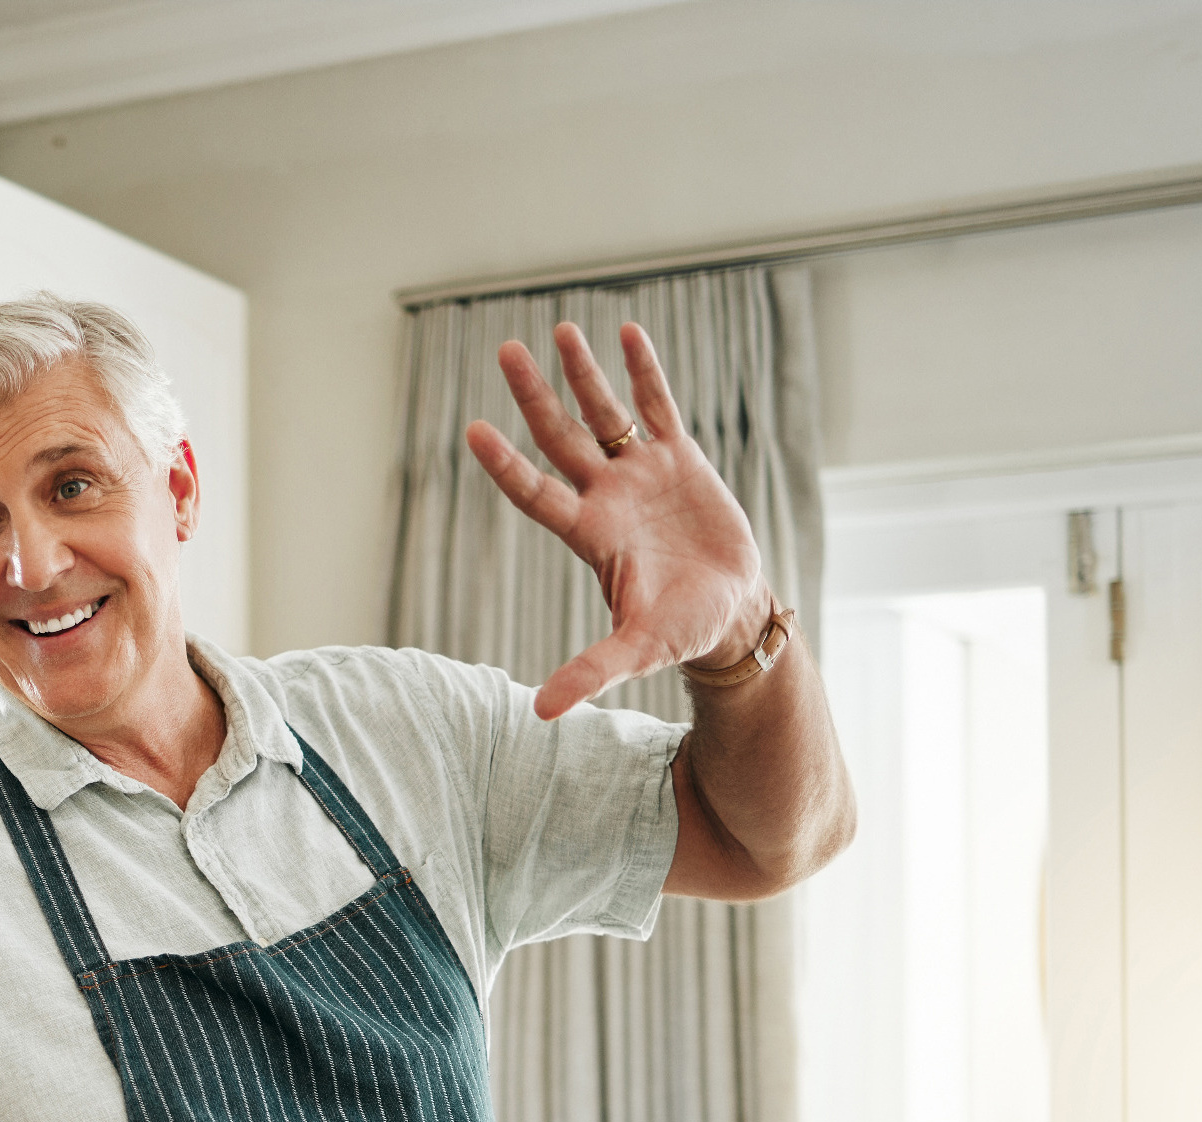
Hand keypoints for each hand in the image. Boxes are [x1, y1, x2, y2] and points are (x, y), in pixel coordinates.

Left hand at [463, 321, 768, 719]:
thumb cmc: (680, 633)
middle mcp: (607, 497)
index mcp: (590, 535)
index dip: (506, 463)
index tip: (473, 430)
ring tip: (559, 329)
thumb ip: (590, 672)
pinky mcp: (681, 461)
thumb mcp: (636, 652)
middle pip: (561, 437)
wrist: (729, 615)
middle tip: (505, 350)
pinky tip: (629, 332)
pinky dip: (645, 371)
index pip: (536, 492)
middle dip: (534, 396)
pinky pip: (659, 406)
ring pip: (605, 413)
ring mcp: (641, 475)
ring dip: (583, 373)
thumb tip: (541, 713)